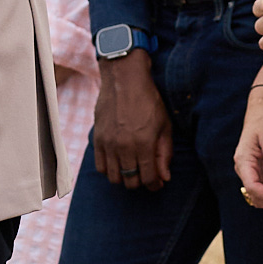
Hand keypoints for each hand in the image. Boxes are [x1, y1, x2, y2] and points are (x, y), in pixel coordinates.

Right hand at [92, 50, 171, 190]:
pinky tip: (118, 162)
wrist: (124, 78)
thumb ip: (165, 153)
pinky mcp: (97, 138)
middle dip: (141, 182)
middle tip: (146, 174)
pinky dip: (110, 170)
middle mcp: (124, 146)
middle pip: (130, 182)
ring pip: (114, 178)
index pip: (148, 178)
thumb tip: (164, 177)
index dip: (155, 185)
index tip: (158, 183)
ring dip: (125, 178)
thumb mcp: (164, 125)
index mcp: (144, 143)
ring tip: (132, 168)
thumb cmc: (149, 100)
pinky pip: (100, 166)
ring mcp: (108, 143)